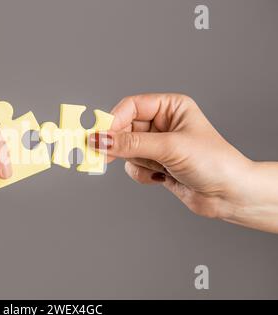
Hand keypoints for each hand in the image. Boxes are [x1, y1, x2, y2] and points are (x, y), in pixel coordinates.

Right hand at [90, 94, 277, 232]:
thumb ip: (131, 143)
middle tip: (100, 155)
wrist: (230, 194)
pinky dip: (142, 173)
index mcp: (170, 107)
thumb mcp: (169, 148)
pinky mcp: (156, 163)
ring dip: (136, 162)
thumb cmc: (213, 162)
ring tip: (154, 169)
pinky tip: (160, 177)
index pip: (131, 107)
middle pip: (124, 128)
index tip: (98, 136)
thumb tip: (99, 139)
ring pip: (127, 149)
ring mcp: (159, 144)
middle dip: (118, 144)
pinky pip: (133, 165)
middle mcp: (163, 123)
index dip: (113, 121)